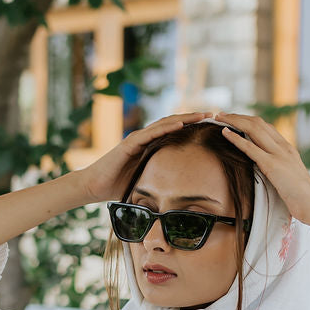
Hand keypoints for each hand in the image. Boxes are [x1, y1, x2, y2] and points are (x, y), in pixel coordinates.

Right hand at [73, 112, 240, 202]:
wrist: (94, 186)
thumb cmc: (118, 187)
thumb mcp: (146, 183)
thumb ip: (161, 182)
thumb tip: (180, 196)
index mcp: (150, 146)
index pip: (175, 132)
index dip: (193, 127)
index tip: (213, 125)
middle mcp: (145, 138)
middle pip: (174, 123)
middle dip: (195, 117)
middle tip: (216, 113)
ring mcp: (137, 138)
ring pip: (166, 123)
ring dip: (186, 118)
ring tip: (204, 114)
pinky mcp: (130, 143)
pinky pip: (152, 132)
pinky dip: (167, 127)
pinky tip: (182, 124)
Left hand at [207, 112, 309, 223]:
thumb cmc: (301, 197)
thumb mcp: (288, 177)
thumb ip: (278, 169)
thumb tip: (264, 171)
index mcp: (287, 149)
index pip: (265, 127)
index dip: (247, 120)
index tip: (233, 119)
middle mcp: (283, 147)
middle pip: (257, 123)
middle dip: (237, 116)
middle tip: (221, 114)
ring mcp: (279, 154)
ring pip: (253, 129)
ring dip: (233, 121)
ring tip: (219, 117)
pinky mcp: (272, 165)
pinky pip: (250, 147)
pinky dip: (235, 138)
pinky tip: (224, 132)